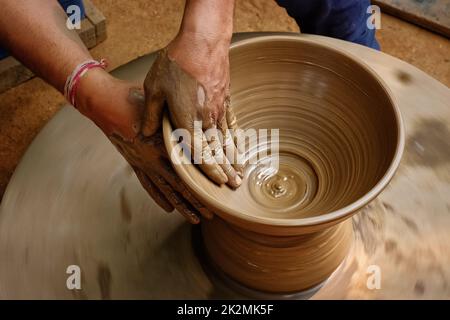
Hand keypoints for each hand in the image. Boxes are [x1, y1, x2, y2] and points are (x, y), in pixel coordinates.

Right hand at [75, 69, 212, 223]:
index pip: (189, 166)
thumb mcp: (163, 107)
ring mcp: (142, 162)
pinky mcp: (134, 163)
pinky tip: (168, 208)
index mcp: (163, 141)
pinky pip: (148, 185)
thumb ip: (182, 120)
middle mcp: (153, 157)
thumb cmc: (136, 99)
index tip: (219, 189)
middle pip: (179, 184)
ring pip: (165, 189)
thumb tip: (206, 127)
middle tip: (212, 214)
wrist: (105, 103)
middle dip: (197, 200)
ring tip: (195, 219)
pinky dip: (159, 197)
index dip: (204, 179)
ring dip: (181, 205)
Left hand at [141, 34, 243, 188]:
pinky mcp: (225, 98)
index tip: (218, 183)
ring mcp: (219, 109)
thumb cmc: (176, 64)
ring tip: (241, 171)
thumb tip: (144, 133)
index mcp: (187, 121)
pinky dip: (236, 138)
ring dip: (234, 157)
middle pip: (218, 151)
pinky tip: (239, 145)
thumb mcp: (154, 89)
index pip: (200, 153)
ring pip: (227, 139)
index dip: (209, 171)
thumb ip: (151, 115)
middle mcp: (207, 119)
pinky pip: (231, 123)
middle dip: (227, 169)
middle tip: (235, 185)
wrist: (203, 41)